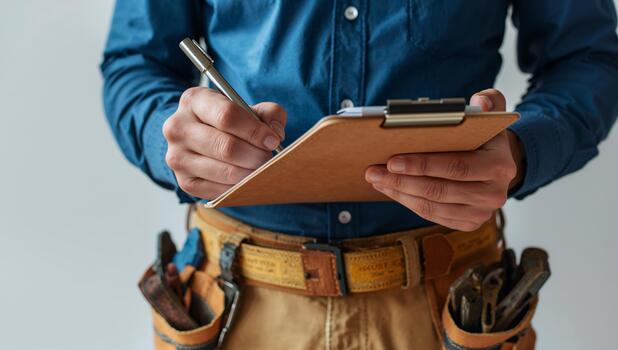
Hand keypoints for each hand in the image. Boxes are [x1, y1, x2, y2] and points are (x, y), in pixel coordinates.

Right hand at [163, 87, 285, 198]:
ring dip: (250, 173)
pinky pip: (220, 190)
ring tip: (260, 167)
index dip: (255, 131)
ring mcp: (177, 157)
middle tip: (269, 158)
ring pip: (225, 171)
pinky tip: (246, 178)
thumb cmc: (228, 120)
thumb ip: (268, 113)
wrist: (198, 138)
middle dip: (256, 155)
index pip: (227, 116)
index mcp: (194, 100)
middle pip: (226, 147)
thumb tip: (276, 133)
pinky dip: (239, 187)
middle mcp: (178, 127)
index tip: (273, 140)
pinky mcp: (184, 182)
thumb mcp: (247, 107)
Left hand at [365, 89, 523, 230]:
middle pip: (439, 190)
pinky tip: (391, 189)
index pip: (456, 168)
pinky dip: (407, 202)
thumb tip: (481, 102)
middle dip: (401, 180)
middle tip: (375, 170)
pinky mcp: (468, 223)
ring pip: (431, 206)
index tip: (393, 160)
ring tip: (377, 179)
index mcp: (500, 166)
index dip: (422, 165)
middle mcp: (493, 194)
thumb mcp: (491, 116)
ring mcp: (481, 212)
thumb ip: (489, 102)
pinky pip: (431, 215)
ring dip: (399, 192)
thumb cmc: (486, 140)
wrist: (497, 167)